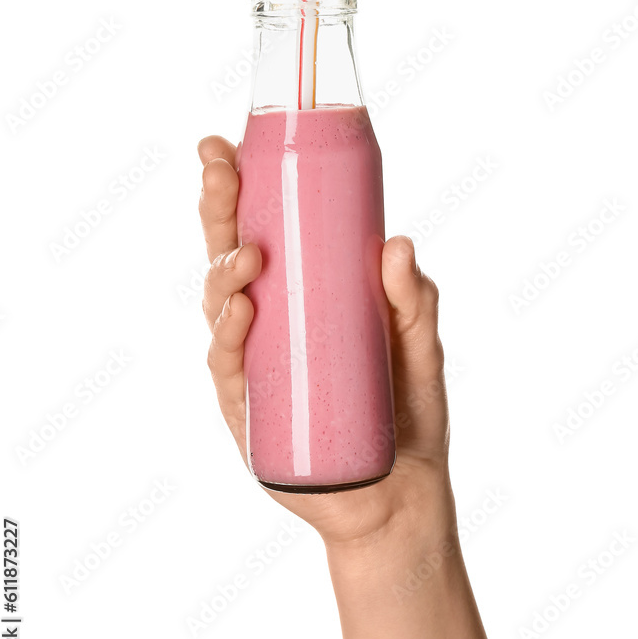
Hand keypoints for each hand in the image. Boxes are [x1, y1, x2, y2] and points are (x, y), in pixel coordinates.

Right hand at [198, 135, 456, 549]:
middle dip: (218, 209)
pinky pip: (228, 367)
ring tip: (249, 256)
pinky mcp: (247, 410)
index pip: (262, 230)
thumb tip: (398, 245)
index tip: (226, 145)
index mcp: (302, 294)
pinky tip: (240, 312)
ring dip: (225, 272)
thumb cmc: (405, 409)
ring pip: (219, 306)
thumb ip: (414, 298)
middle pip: (228, 255)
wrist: (401, 493)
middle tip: (218, 170)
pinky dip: (229, 337)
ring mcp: (254, 364)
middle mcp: (269, 322)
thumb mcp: (420, 345)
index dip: (239, 187)